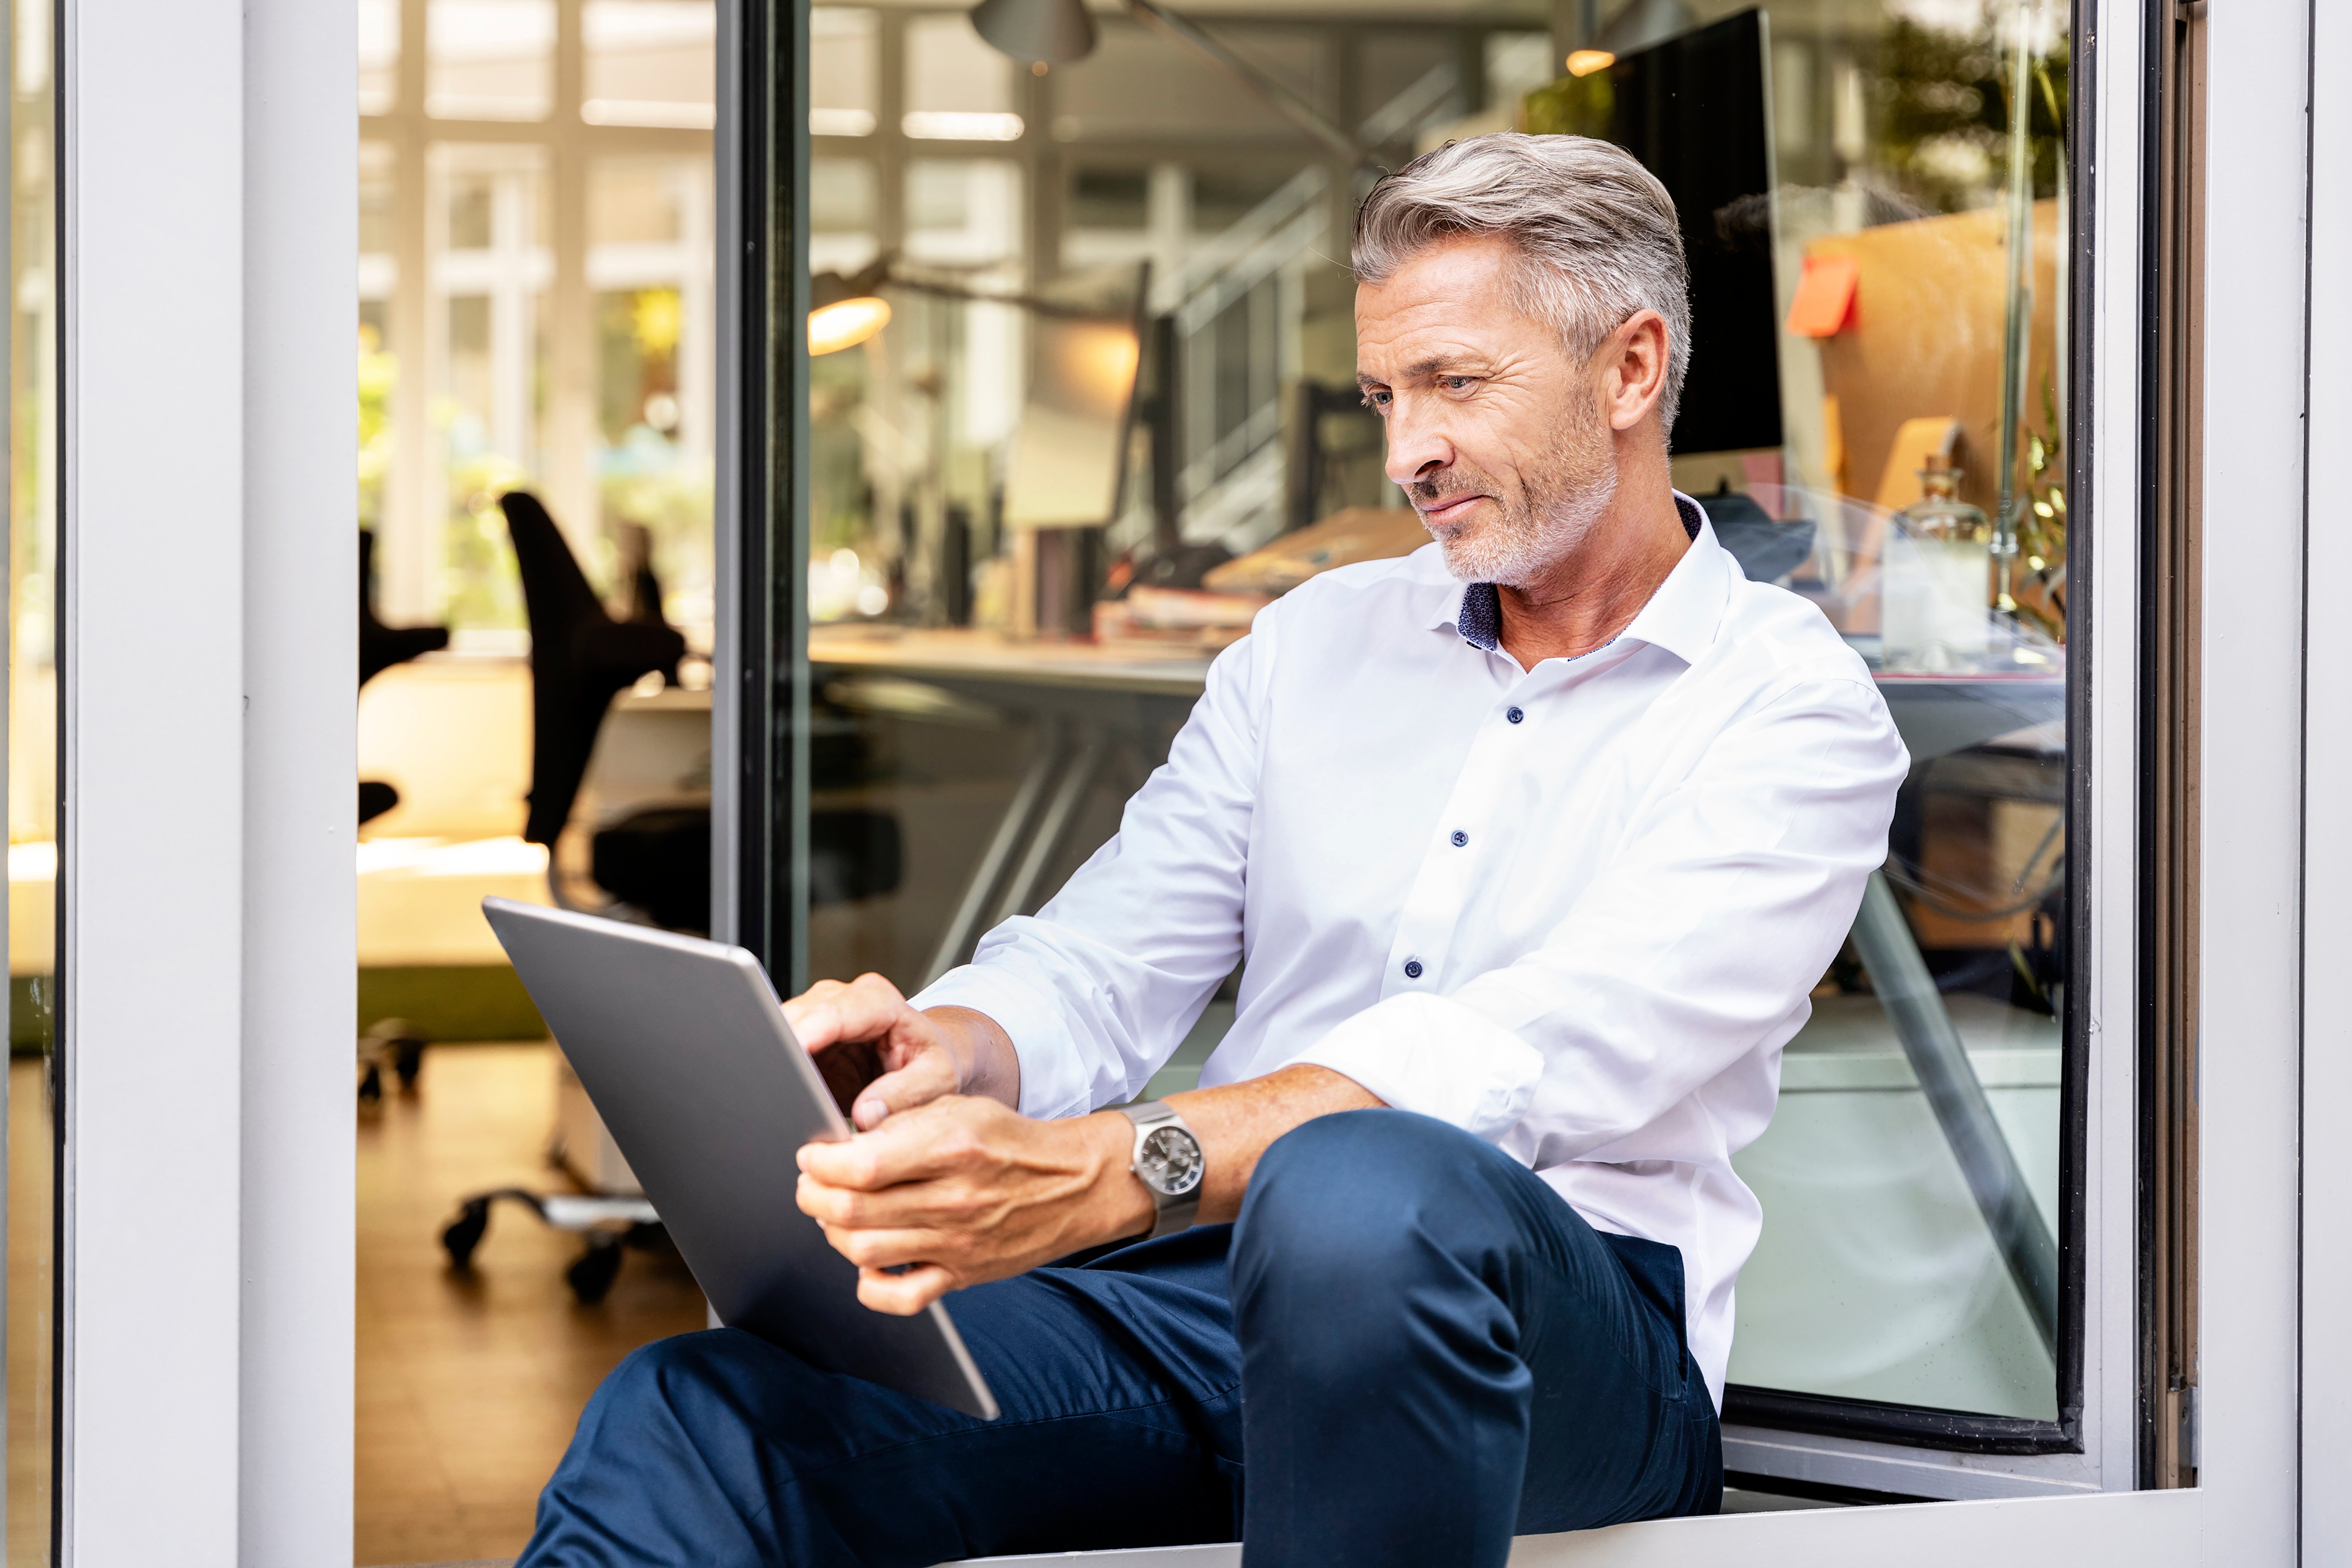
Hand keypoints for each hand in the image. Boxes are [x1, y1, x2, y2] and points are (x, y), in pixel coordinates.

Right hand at [782, 975, 1015, 1130]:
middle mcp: (843, 999)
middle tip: (780, 1088)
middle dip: (784, 1051)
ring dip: (778, 1062)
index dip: (807, 1033)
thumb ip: (905, 1093)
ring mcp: (818, 1017)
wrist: (927, 1057)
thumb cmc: (933, 1061)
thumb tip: (867, 1114)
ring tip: (785, 1096)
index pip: (833, 1012)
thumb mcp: (937, 1078)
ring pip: (780, 1033)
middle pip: (797, 1018)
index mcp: (878, 1001)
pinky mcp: (805, 1040)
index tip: (789, 1056)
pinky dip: (780, 1072)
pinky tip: (788, 1093)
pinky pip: (780, 1052)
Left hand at [796, 1097, 1151, 1313]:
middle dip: (814, 1195)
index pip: (862, 1165)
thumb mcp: (961, 1109)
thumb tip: (844, 1145)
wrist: (1074, 1184)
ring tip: (834, 1213)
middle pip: (852, 1211)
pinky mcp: (961, 1275)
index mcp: (952, 1148)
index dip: (821, 1162)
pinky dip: (868, 1284)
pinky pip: (900, 1298)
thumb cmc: (1011, 1142)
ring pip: (863, 1252)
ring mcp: (956, 1244)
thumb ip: (903, 1124)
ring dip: (832, 1232)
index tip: (813, 1154)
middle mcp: (953, 1199)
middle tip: (812, 1182)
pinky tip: (867, 1260)